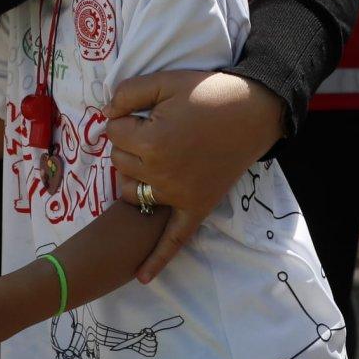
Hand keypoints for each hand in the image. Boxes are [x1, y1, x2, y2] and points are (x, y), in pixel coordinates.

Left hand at [105, 71, 284, 282]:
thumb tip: (106, 112)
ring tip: (151, 159)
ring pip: (131, 192)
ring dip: (133, 176)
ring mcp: (179, 195)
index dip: (124, 117)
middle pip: (118, 162)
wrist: (252, 111)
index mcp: (152, 142)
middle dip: (128, 142)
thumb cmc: (207, 92)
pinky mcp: (196, 208)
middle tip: (152, 127)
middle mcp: (161, 174)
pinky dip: (157, 260)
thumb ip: (128, 93)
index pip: (112, 132)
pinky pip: (173, 240)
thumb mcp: (164, 80)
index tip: (143, 111)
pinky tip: (141, 277)